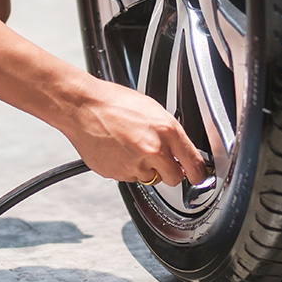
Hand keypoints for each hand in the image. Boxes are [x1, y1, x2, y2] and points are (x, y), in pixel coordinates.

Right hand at [60, 79, 208, 186]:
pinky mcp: (117, 174)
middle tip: (160, 160)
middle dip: (170, 172)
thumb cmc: (114, 103)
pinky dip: (126, 168)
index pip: (194, 163)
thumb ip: (169, 133)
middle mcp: (153, 150)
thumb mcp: (153, 109)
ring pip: (150, 178)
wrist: (83, 107)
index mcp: (167, 131)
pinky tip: (118, 151)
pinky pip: (129, 178)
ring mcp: (134, 164)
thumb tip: (181, 150)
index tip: (198, 177)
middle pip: (174, 179)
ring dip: (145, 169)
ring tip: (130, 147)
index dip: (198, 173)